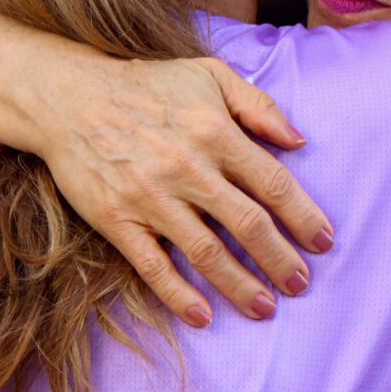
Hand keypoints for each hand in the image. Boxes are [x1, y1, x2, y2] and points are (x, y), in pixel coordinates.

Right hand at [25, 54, 332, 326]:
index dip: (304, 217)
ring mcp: (152, 198)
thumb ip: (258, 105)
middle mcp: (189, 169)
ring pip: (208, 252)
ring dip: (241, 285)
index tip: (324, 242)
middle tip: (300, 284)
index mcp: (216, 133)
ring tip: (264, 308)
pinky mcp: (118, 220)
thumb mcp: (208, 76)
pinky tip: (203, 315)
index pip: (274, 184)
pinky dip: (180, 295)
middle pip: (249, 225)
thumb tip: (299, 141)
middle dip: (281, 260)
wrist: (67, 98)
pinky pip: (154, 266)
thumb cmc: (146, 86)